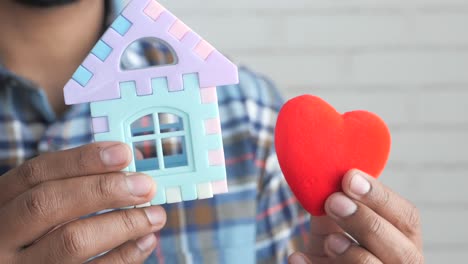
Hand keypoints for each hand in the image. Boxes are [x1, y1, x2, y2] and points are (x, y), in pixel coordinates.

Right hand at [0, 142, 165, 263]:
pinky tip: (146, 241)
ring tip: (156, 215)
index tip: (124, 153)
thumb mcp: (35, 206)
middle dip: (103, 189)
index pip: (36, 172)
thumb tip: (130, 170)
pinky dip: (125, 256)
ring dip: (123, 224)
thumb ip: (72, 186)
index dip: (82, 159)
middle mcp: (1, 237)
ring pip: (71, 242)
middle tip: (146, 185)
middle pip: (48, 204)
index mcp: (0, 204)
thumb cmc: (35, 234)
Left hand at [289, 169, 423, 263]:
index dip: (381, 197)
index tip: (349, 178)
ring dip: (352, 254)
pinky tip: (297, 258)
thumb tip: (325, 175)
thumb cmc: (335, 242)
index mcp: (403, 240)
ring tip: (329, 240)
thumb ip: (338, 201)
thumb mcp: (336, 221)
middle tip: (334, 201)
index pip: (407, 218)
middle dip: (366, 222)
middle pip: (401, 250)